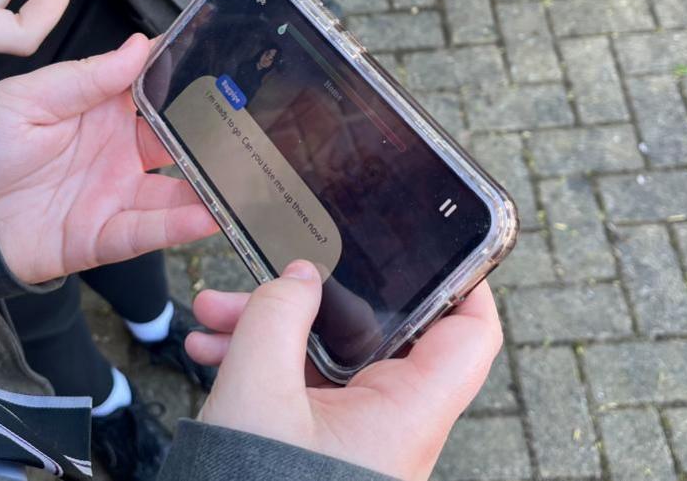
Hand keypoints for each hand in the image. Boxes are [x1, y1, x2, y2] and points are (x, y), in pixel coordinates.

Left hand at [0, 34, 218, 284]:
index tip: (224, 77)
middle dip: (211, 143)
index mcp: (99, 113)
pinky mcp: (100, 238)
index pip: (155, 97)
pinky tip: (207, 216)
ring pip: (172, 195)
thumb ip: (88, 77)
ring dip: (206, 191)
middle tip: (249, 136)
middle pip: (176, 148)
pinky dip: (177, 227)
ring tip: (241, 182)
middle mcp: (114, 155)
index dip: (187, 88)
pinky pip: (145, 232)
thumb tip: (140, 44)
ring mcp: (111, 197)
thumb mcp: (31, 97)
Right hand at [187, 261, 501, 480]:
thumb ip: (276, 315)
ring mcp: (358, 434)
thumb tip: (301, 277)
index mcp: (407, 411)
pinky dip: (267, 362)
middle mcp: (394, 423)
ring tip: (214, 313)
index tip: (434, 242)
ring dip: (275, 326)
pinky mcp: (325, 443)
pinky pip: (306, 386)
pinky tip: (214, 349)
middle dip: (315, 298)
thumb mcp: (255, 391)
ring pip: (329, 356)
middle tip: (277, 272)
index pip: (472, 333)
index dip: (465, 280)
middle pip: (377, 332)